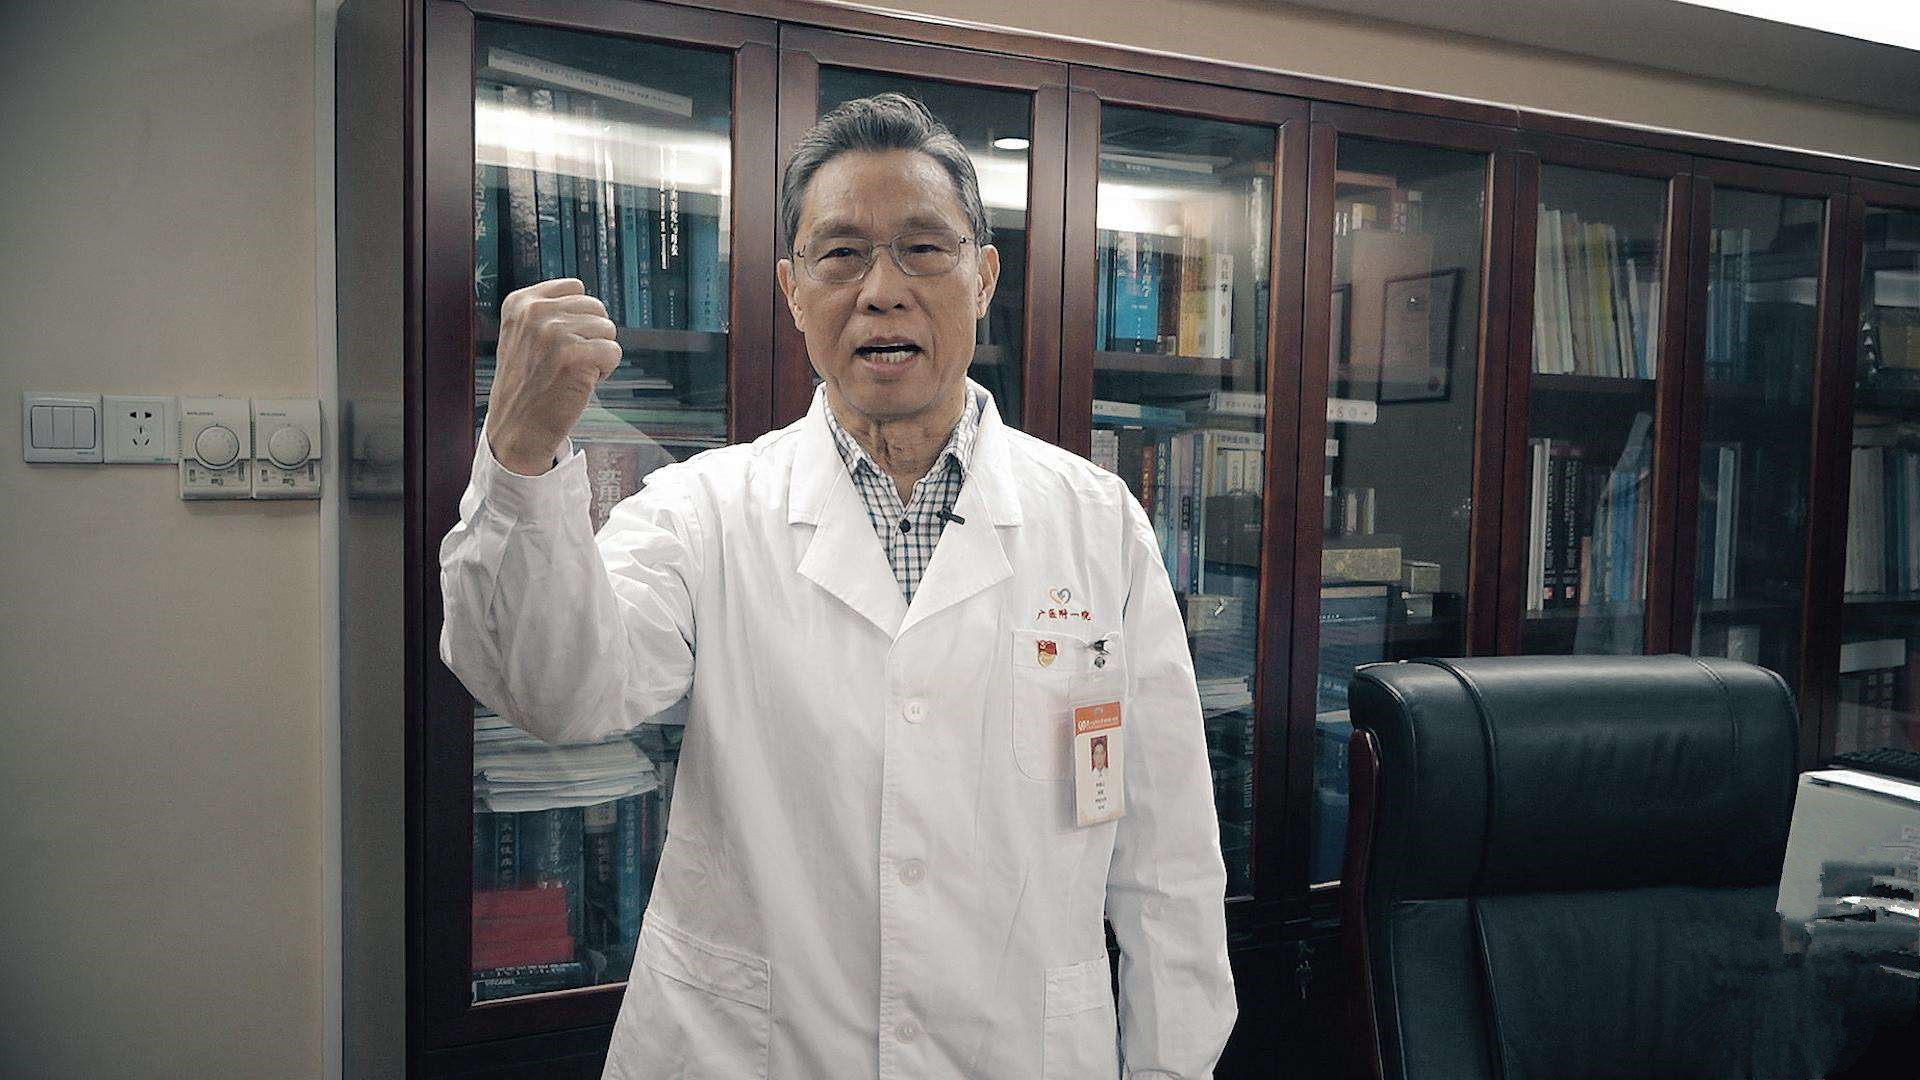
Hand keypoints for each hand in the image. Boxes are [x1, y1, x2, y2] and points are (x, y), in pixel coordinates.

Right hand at [486, 278, 621, 474]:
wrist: (518, 428)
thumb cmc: (528, 384)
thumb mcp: (523, 335)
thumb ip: (549, 311)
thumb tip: (588, 300)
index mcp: (521, 302)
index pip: (576, 288)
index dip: (579, 317)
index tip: (560, 342)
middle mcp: (535, 312)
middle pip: (596, 307)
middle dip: (591, 335)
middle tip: (568, 361)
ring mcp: (554, 332)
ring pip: (608, 329)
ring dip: (598, 353)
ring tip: (572, 372)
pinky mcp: (574, 355)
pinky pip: (614, 352)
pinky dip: (605, 370)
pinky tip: (582, 382)